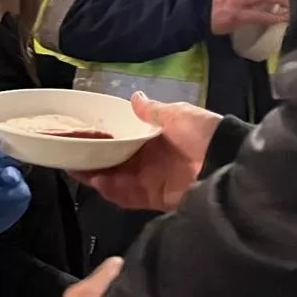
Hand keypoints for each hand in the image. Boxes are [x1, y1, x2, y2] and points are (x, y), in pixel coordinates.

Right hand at [73, 92, 221, 211]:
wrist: (229, 164)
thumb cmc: (205, 134)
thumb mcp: (180, 114)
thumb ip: (154, 110)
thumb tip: (134, 98)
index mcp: (157, 139)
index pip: (123, 139)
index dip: (103, 138)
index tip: (82, 133)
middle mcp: (152, 161)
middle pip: (115, 161)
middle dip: (92, 158)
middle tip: (67, 152)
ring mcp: (152, 181)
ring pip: (116, 179)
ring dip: (95, 175)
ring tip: (74, 167)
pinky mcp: (154, 199)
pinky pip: (126, 197)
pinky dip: (110, 191)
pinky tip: (96, 181)